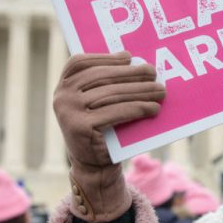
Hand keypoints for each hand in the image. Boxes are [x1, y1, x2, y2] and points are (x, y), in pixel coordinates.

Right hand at [53, 51, 165, 221]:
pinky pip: (116, 111)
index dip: (103, 57)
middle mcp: (62, 97)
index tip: (128, 57)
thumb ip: (106, 83)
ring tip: (160, 91)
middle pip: (101, 77)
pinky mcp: (82, 127)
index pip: (79, 62)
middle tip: (154, 72)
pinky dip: (138, 108)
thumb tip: (136, 62)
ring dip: (140, 91)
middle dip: (131, 74)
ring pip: (112, 94)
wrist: (94, 165)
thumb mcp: (97, 103)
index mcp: (63, 86)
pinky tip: (154, 109)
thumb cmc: (102, 128)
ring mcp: (69, 112)